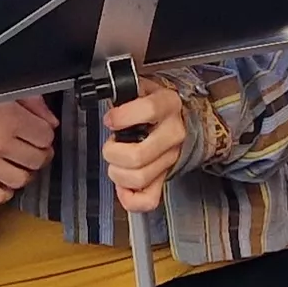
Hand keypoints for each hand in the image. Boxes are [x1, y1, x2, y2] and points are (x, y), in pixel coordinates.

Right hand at [0, 98, 57, 204]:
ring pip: (21, 180)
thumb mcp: (3, 90)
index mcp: (8, 118)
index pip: (46, 136)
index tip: (36, 132)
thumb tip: (51, 122)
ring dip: (22, 172)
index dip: (44, 134)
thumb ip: (33, 102)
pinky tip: (1, 178)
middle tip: (29, 147)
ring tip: (15, 162)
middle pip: (38, 159)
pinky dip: (3, 191)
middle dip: (38, 153)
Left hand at [99, 81, 190, 211]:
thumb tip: (106, 93)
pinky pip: (149, 199)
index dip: (122, 118)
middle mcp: (173, 133)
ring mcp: (171, 158)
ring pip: (139, 178)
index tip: (110, 120)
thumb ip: (126, 91)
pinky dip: (130, 199)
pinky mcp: (166, 177)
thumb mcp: (143, 87)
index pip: (149, 111)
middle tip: (112, 145)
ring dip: (118, 173)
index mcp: (168, 105)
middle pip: (138, 155)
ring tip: (117, 162)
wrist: (181, 118)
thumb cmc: (155, 104)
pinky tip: (123, 187)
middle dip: (113, 152)